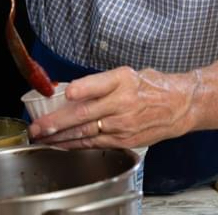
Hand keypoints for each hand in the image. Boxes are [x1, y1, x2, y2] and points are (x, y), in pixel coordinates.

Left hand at [27, 66, 199, 148]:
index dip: (84, 88)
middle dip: (58, 121)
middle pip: (86, 113)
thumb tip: (68, 91)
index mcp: (124, 80)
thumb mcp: (128, 74)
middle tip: (38, 127)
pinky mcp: (125, 140)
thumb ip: (100, 83)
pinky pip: (95, 143)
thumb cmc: (151, 86)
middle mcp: (123, 102)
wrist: (180, 105)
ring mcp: (123, 124)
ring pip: (86, 132)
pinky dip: (75, 144)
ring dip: (60, 136)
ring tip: (42, 138)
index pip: (100, 83)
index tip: (68, 92)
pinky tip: (61, 144)